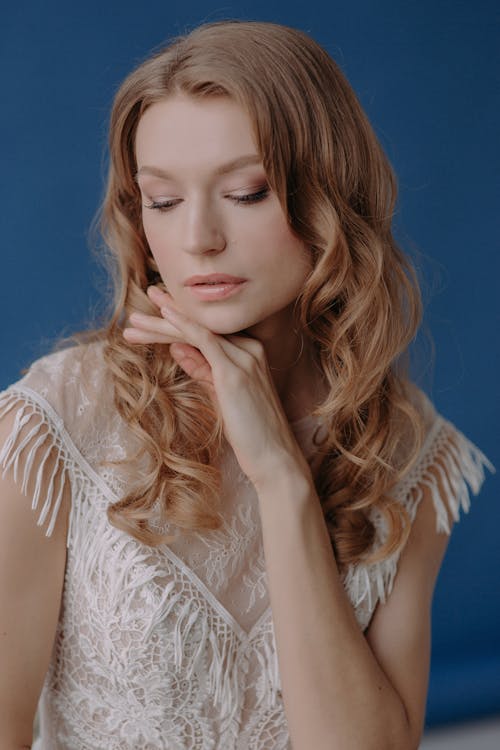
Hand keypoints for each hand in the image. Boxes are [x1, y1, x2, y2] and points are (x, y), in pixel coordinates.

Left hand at [123, 286, 310, 489]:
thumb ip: (201, 369)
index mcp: (248, 352)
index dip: (176, 324)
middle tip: (137, 311)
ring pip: (197, 331)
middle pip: (200, 328)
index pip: (206, 333)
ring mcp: (244, 358)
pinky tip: (165, 313)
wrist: (274, 457)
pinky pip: (205, 339)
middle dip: (166, 316)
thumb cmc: (251, 432)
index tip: (149, 320)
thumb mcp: (221, 395)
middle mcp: (249, 349)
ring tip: (134, 321)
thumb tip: (177, 348)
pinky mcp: (234, 372)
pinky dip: (183, 324)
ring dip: (163, 324)